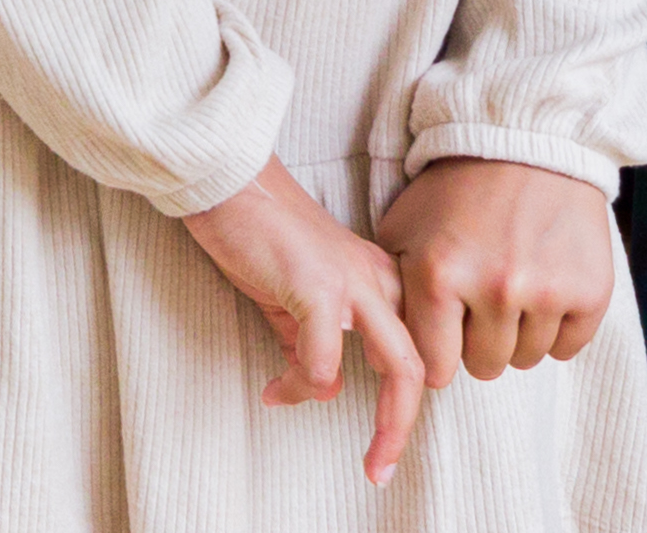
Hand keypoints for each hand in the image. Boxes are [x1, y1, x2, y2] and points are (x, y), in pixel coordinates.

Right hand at [174, 160, 433, 481]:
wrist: (225, 179)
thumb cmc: (255, 229)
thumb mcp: (292, 293)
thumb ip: (309, 341)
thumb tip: (320, 389)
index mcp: (378, 278)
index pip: (414, 348)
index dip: (402, 399)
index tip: (378, 438)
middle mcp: (378, 279)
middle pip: (421, 365)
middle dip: (405, 427)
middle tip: (381, 468)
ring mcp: (353, 282)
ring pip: (402, 368)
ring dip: (389, 426)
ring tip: (371, 461)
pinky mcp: (318, 287)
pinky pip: (324, 361)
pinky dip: (304, 387)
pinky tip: (277, 390)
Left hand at [378, 158, 619, 384]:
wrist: (526, 141)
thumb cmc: (455, 190)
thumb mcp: (404, 228)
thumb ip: (393, 287)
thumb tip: (387, 344)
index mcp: (440, 276)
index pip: (436, 368)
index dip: (438, 353)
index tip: (444, 334)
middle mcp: (495, 288)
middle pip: (484, 367)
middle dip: (478, 342)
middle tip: (480, 300)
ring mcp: (547, 291)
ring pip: (526, 359)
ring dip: (517, 334)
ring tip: (512, 286)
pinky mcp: (590, 291)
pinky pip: (567, 348)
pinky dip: (556, 329)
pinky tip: (545, 289)